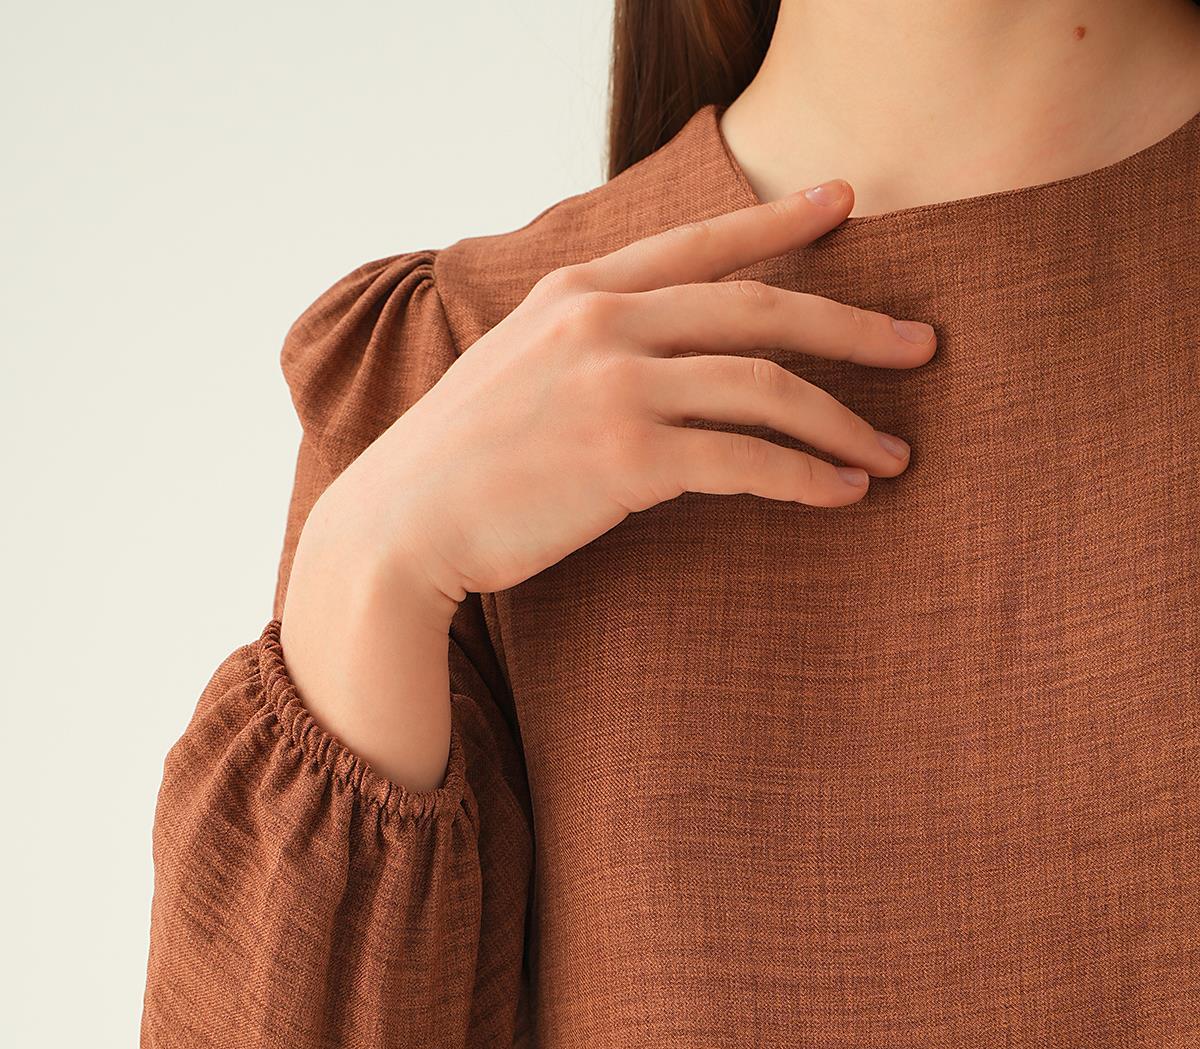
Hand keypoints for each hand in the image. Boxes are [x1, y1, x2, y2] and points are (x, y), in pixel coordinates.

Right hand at [319, 178, 937, 607]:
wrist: (398, 526)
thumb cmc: (458, 465)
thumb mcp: (515, 370)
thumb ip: (582, 346)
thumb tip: (646, 356)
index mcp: (578, 292)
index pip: (700, 244)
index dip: (780, 223)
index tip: (845, 204)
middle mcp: (605, 322)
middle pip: (761, 309)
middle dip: (854, 328)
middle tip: (922, 346)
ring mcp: (617, 385)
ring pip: (766, 386)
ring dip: (844, 422)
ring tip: (896, 452)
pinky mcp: (627, 457)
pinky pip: (746, 461)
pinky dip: (806, 478)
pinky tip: (844, 493)